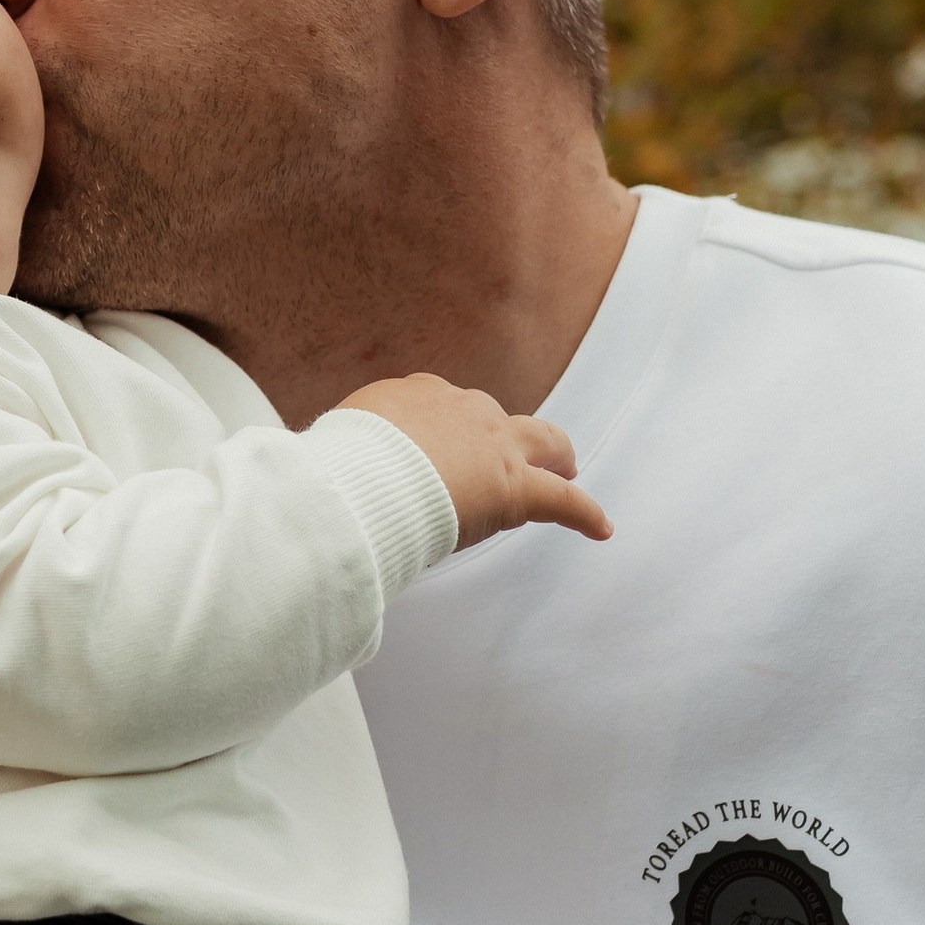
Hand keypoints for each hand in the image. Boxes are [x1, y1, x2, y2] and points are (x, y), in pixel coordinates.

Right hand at [345, 374, 610, 550]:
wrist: (366, 476)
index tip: (433, 449)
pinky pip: (564, 501)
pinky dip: (584, 514)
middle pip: (494, 416)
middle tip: (514, 452)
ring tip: (569, 470)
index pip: (438, 408)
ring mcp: (494, 445)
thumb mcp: (334, 443)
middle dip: (507, 432)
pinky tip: (601, 527)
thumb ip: (344, 452)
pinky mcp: (517, 488)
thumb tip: (323, 476)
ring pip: (544, 442)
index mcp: (414, 396)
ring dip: (557, 456)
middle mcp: (461, 409)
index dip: (442, 430)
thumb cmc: (340, 466)